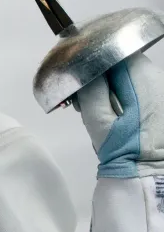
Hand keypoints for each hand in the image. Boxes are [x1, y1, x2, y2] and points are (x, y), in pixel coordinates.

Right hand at [74, 52, 163, 178]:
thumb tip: (85, 67)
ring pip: (131, 76)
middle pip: (122, 62)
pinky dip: (126, 96)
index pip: (113, 50)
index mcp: (142, 76)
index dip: (92, 61)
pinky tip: (117, 117)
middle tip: (82, 100)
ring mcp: (163, 91)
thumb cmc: (123, 151)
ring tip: (99, 111)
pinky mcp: (163, 104)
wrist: (153, 181)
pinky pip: (140, 89)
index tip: (78, 80)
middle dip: (101, 75)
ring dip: (113, 86)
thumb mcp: (98, 119)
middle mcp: (158, 77)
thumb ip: (90, 87)